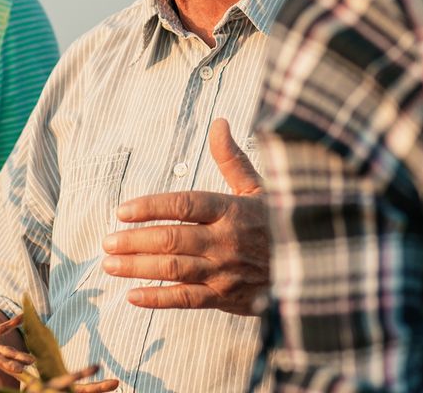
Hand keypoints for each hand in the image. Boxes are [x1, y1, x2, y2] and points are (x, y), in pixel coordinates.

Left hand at [101, 118, 267, 314]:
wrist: (315, 263)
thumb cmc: (281, 220)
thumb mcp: (260, 186)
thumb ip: (231, 158)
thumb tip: (218, 123)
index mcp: (231, 209)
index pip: (184, 205)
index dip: (150, 207)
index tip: (122, 210)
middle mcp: (225, 240)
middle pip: (171, 239)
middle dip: (134, 241)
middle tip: (106, 240)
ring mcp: (225, 271)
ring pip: (174, 269)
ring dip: (137, 268)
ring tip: (110, 264)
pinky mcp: (227, 297)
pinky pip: (187, 300)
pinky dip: (158, 299)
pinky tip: (133, 296)